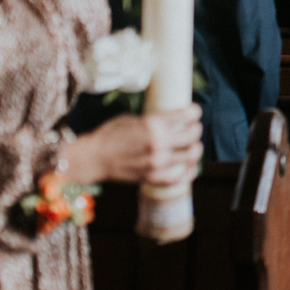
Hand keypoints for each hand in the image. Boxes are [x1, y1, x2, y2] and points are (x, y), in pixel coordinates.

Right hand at [62, 104, 202, 185]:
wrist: (93, 158)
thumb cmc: (110, 135)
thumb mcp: (133, 118)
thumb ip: (154, 121)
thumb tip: (171, 120)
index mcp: (153, 124)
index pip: (187, 115)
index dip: (195, 112)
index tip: (194, 112)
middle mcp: (157, 143)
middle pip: (192, 135)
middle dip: (196, 129)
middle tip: (194, 128)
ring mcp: (156, 162)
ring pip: (190, 156)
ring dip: (195, 149)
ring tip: (193, 147)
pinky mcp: (152, 178)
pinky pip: (179, 177)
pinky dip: (188, 172)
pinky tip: (189, 167)